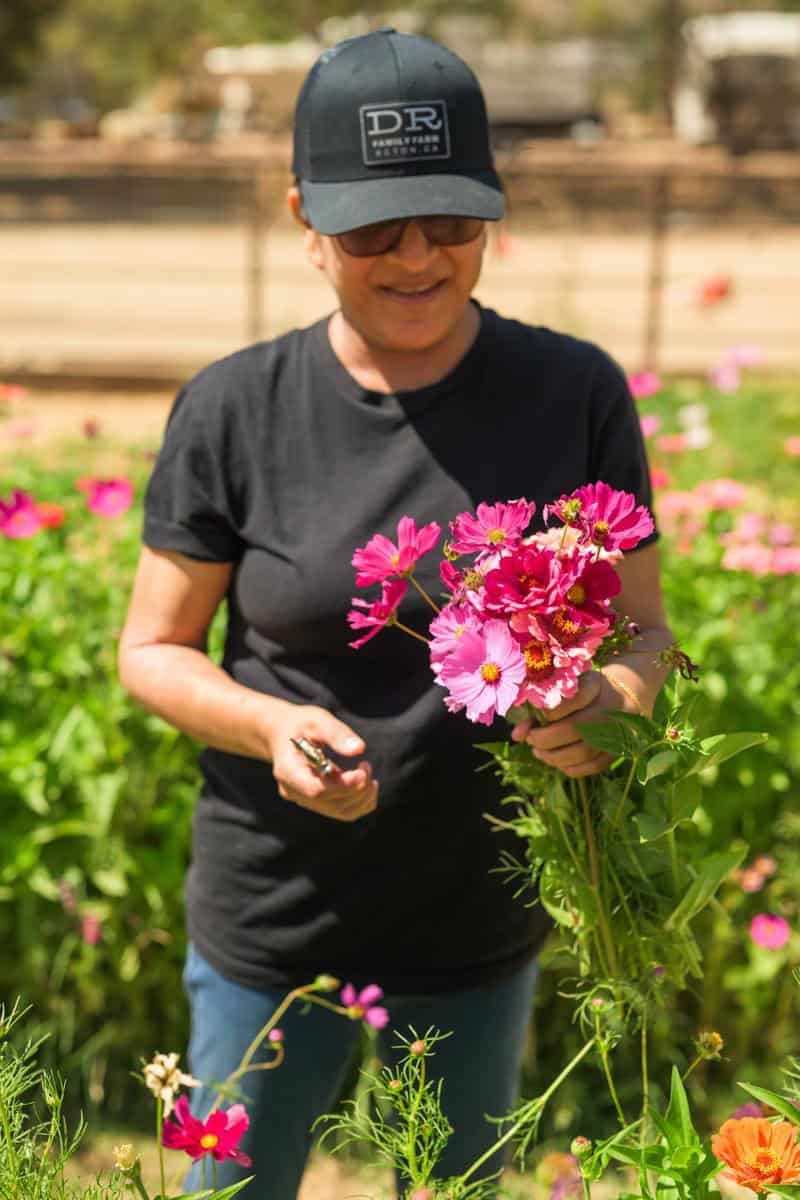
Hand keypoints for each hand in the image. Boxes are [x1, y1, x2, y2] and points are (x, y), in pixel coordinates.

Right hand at [265, 704, 377, 820]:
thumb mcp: (316, 720)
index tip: (362, 771)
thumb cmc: (300, 724)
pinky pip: (344, 811)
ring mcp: (304, 800)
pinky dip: (361, 801)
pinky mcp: (316, 803)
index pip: (315, 790)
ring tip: (366, 770)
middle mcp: (294, 791)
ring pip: (341, 812)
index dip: (343, 785)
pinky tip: (365, 781)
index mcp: (287, 771)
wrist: (283, 734)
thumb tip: (359, 749)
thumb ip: (336, 734)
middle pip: (331, 803)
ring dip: (363, 795)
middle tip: (365, 765)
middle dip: (357, 788)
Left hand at [510, 672, 628, 778]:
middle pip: (573, 729)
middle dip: (544, 738)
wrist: (626, 695)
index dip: (549, 712)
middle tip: (531, 739)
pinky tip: (557, 762)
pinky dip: (570, 769)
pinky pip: (593, 767)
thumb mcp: (568, 687)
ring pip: (581, 752)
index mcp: (596, 686)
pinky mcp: (618, 751)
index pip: (570, 700)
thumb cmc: (586, 690)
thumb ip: (541, 705)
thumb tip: (516, 735)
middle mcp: (608, 710)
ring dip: (553, 757)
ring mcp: (616, 732)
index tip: (538, 714)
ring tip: (539, 751)